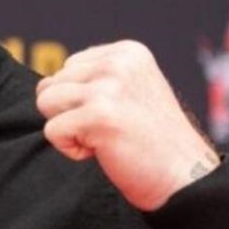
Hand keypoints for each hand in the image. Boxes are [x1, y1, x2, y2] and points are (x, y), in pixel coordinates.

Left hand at [36, 40, 219, 211]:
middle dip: (70, 113)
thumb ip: (95, 79)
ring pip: (45, 103)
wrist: (184, 176)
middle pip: (51, 84)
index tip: (116, 115)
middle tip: (110, 129)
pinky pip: (51, 131)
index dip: (81, 100)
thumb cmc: (153, 141)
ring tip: (104, 137)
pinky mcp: (98, 114)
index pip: (67, 68)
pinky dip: (70, 149)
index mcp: (127, 52)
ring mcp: (108, 87)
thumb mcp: (130, 91)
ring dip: (68, 128)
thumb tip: (43, 85)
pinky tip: (104, 151)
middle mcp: (118, 63)